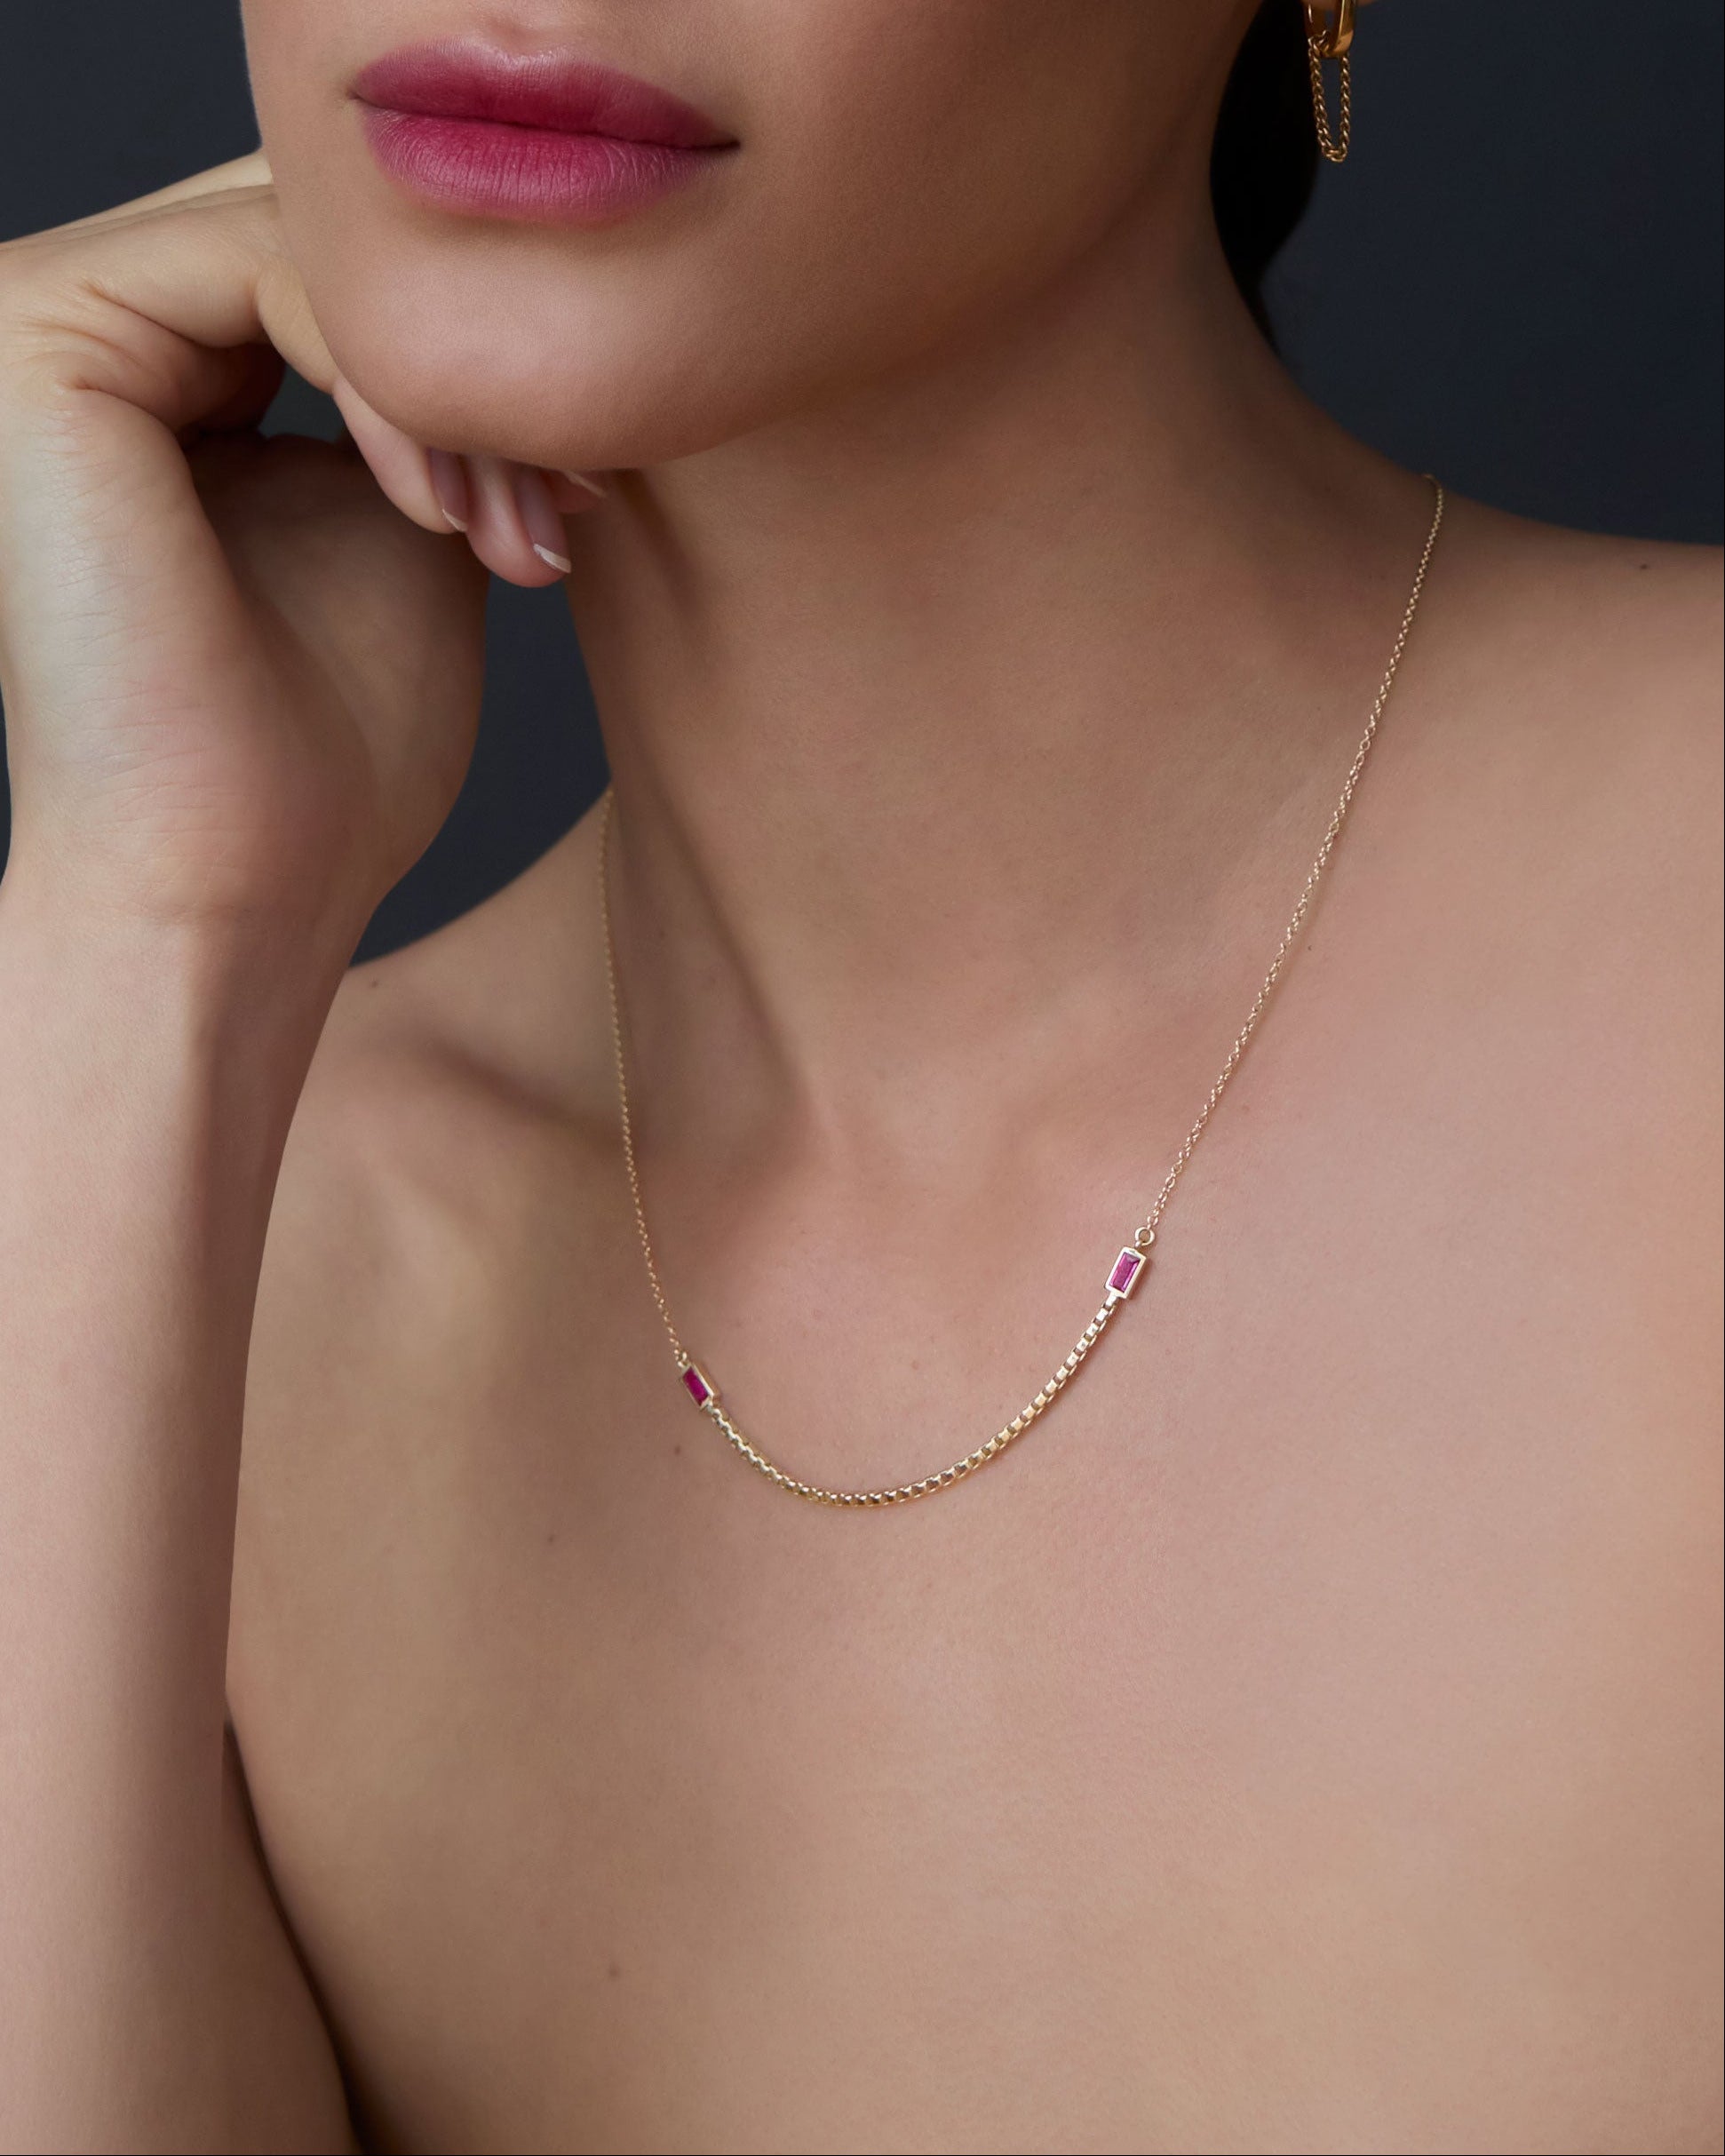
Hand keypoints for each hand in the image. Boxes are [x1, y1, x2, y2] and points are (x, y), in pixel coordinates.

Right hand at [0, 151, 602, 958]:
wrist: (237, 884)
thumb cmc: (329, 758)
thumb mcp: (415, 538)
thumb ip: (440, 418)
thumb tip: (538, 328)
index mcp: (166, 375)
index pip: (353, 277)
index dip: (491, 368)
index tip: (587, 499)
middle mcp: (94, 330)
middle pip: (335, 240)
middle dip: (481, 372)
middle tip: (566, 506)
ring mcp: (49, 318)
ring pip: (312, 243)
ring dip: (449, 389)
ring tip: (507, 529)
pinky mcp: (37, 334)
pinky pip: (256, 261)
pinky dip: (382, 379)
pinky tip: (435, 506)